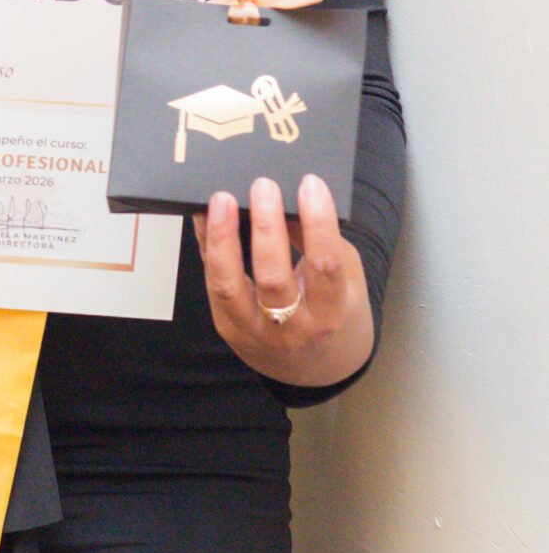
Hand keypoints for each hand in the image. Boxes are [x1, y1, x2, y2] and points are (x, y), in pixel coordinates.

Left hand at [193, 173, 374, 387]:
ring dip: (223, 239)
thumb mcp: (345, 281)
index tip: (311, 184)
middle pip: (273, 278)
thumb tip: (288, 199)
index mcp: (330, 315)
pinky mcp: (228, 328)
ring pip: (230, 286)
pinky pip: (214, 284)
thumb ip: (320, 245)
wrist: (317, 368)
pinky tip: (207, 218)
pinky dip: (209, 248)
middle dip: (266, 228)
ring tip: (222, 200)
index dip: (318, 223)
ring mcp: (254, 332)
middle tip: (263, 186)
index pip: (324, 266)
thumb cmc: (334, 313)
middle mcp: (291, 330)